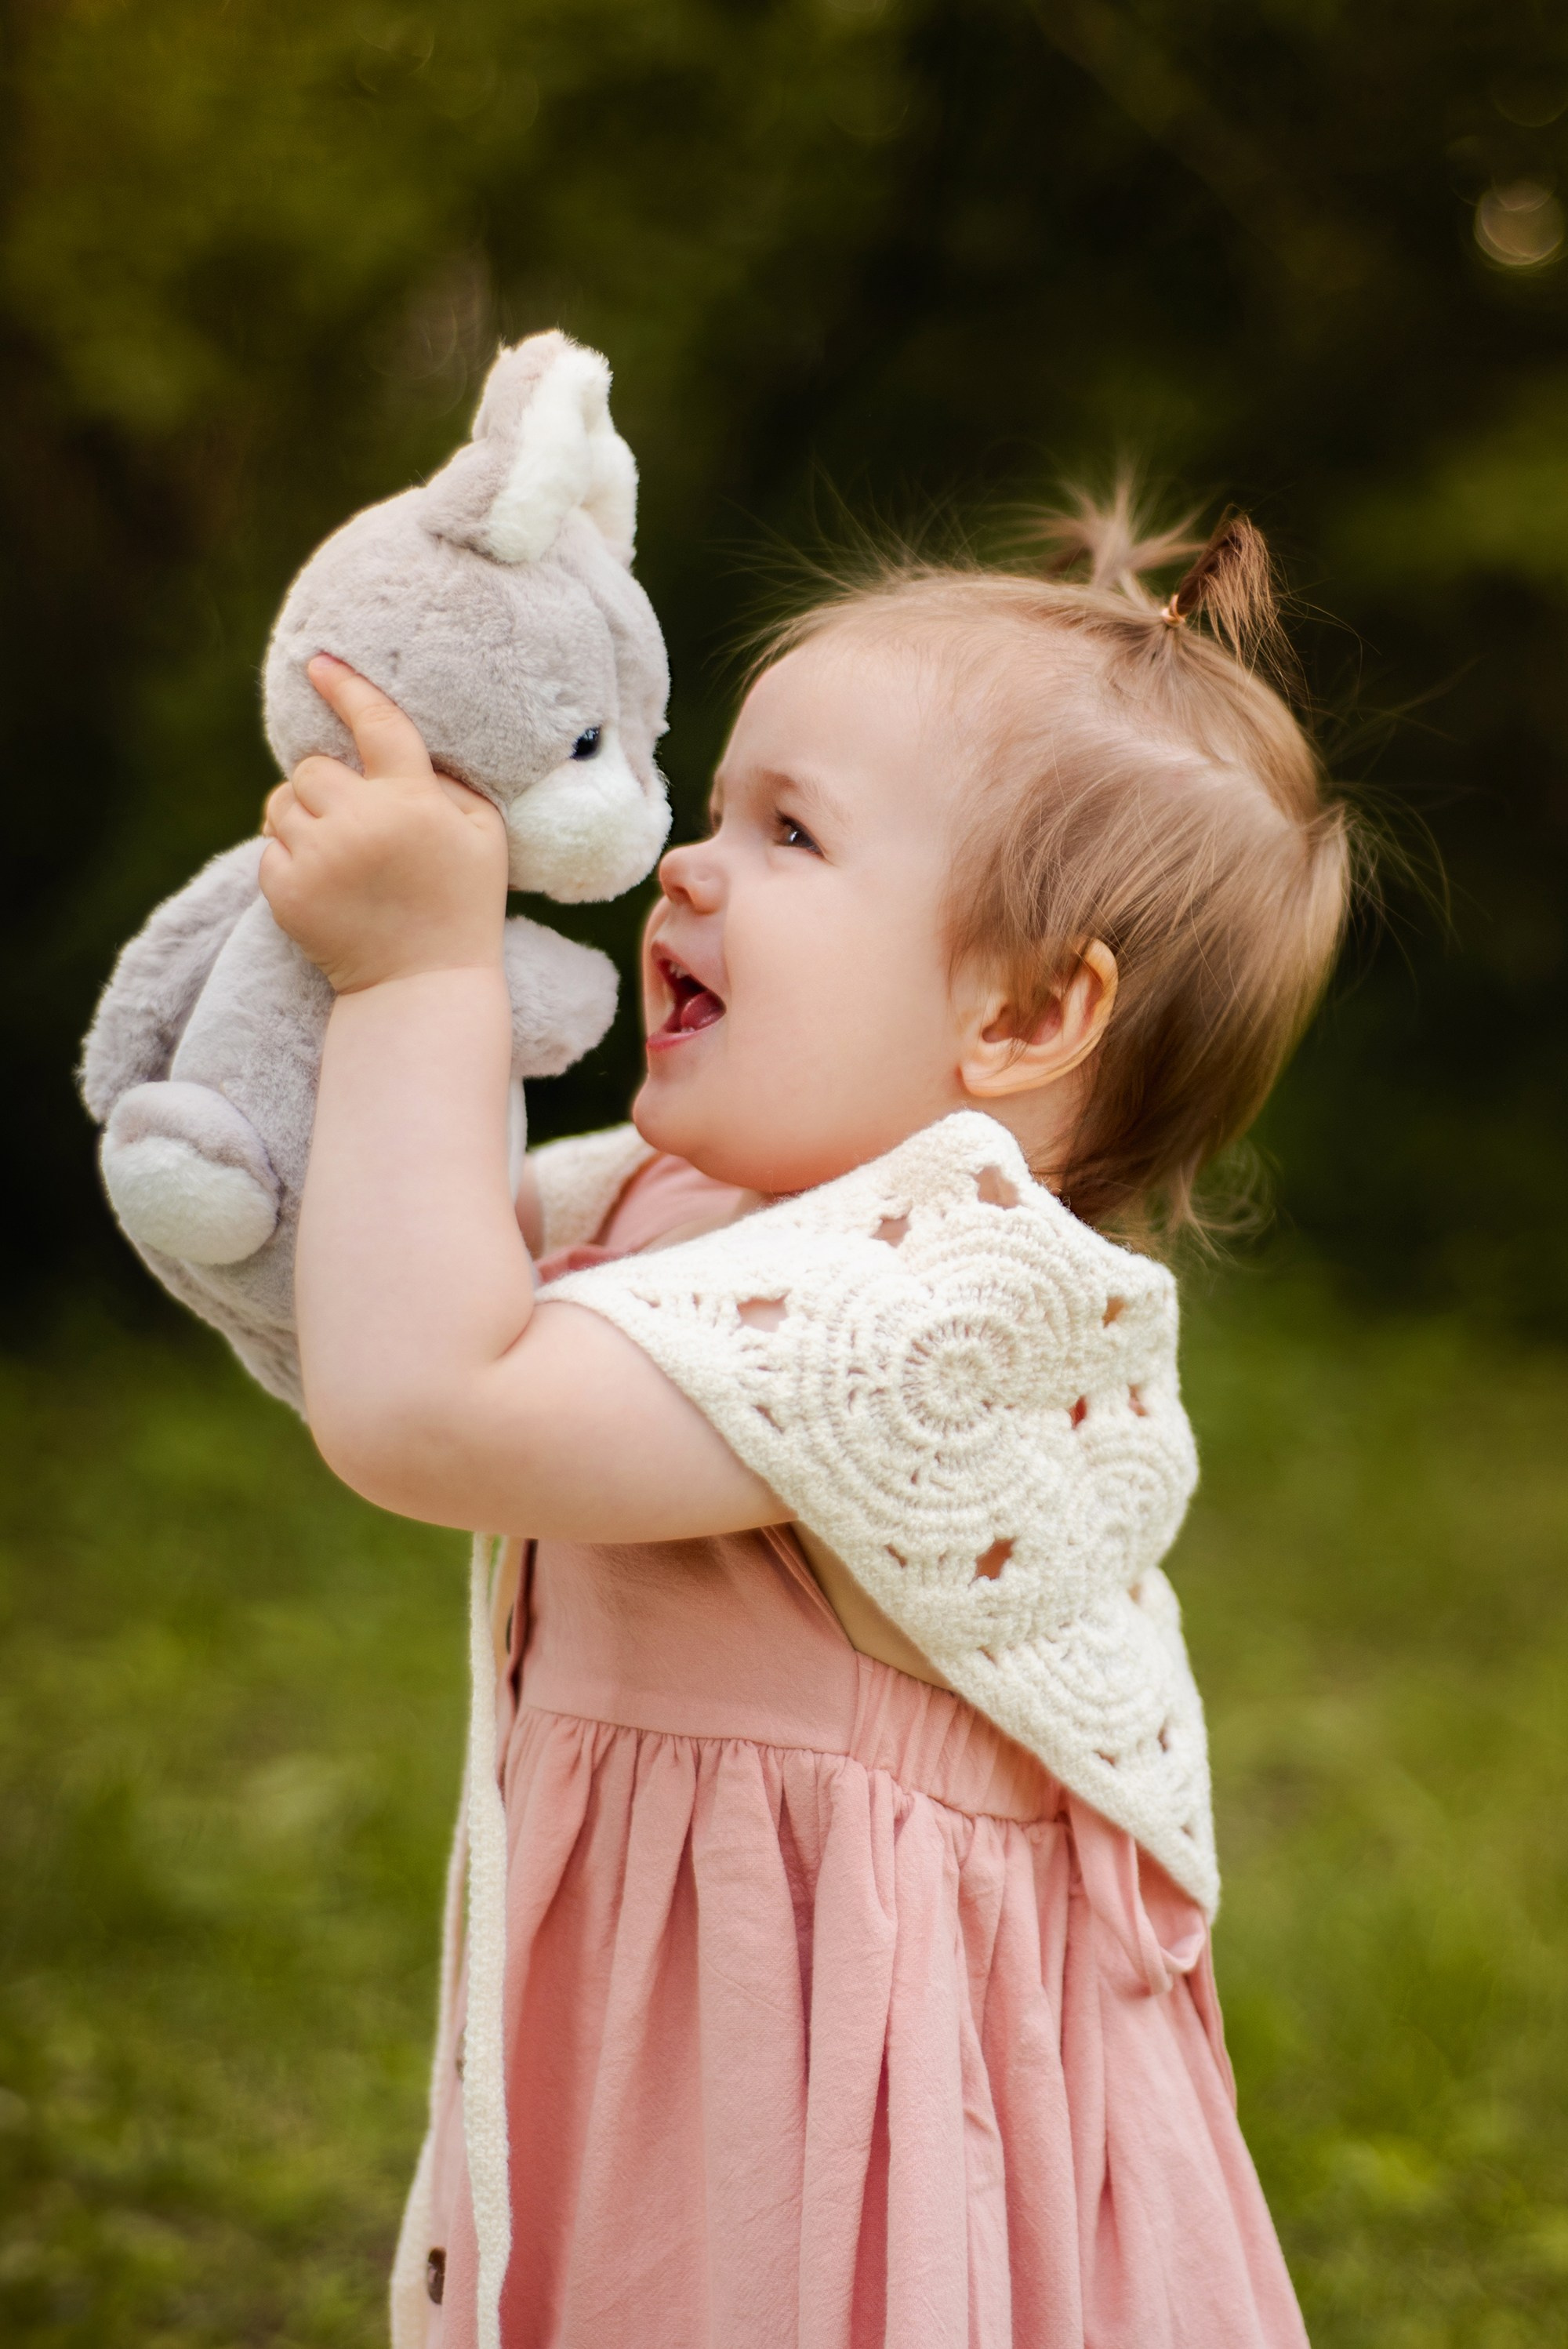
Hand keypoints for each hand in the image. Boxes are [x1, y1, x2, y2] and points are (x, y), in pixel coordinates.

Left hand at [259, 655, 507, 993]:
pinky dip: (291, 859)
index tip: (319, 664)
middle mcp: (361, 823)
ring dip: (303, 819)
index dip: (346, 688)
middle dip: (327, 786)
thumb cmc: (462, 905)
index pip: (376, 725)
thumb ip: (449, 783)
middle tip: (353, 821)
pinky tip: (326, 886)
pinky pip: (269, 849)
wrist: (422, 985)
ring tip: (337, 853)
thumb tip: (394, 747)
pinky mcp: (287, 892)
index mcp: (413, 802)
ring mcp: (320, 858)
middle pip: (312, 766)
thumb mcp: (484, 837)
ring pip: (282, 804)